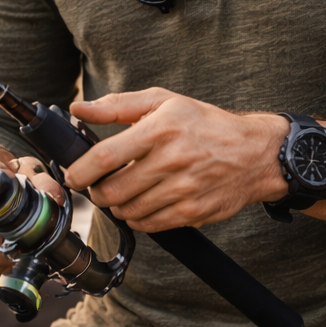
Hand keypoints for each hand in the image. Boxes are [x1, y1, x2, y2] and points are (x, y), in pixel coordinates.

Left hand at [66, 88, 287, 232]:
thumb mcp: (163, 101)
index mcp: (160, 128)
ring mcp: (183, 190)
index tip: (72, 174)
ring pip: (129, 211)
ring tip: (123, 191)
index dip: (81, 171)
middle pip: (113, 190)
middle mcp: (171, 160)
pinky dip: (137, 217)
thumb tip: (78, 109)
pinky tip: (143, 202)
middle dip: (97, 192)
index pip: (106, 156)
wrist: (253, 152)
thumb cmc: (203, 122)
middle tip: (99, 184)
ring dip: (117, 205)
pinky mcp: (192, 212)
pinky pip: (150, 225)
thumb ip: (117, 106)